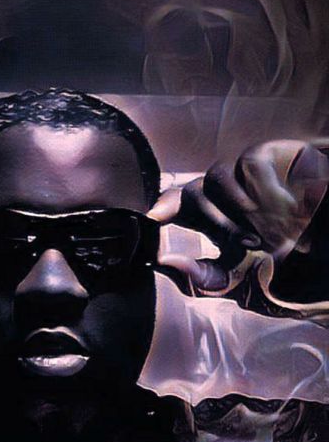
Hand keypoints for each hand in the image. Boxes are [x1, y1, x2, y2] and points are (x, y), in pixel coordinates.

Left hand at [148, 140, 328, 296]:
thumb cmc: (288, 275)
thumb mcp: (242, 285)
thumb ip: (205, 278)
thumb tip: (165, 263)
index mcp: (216, 223)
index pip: (177, 207)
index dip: (162, 206)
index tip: (152, 217)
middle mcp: (227, 197)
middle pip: (193, 191)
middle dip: (213, 221)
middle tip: (247, 244)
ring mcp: (249, 176)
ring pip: (216, 175)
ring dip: (237, 207)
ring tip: (267, 231)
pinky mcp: (275, 155)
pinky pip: (249, 160)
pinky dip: (262, 188)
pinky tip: (286, 207)